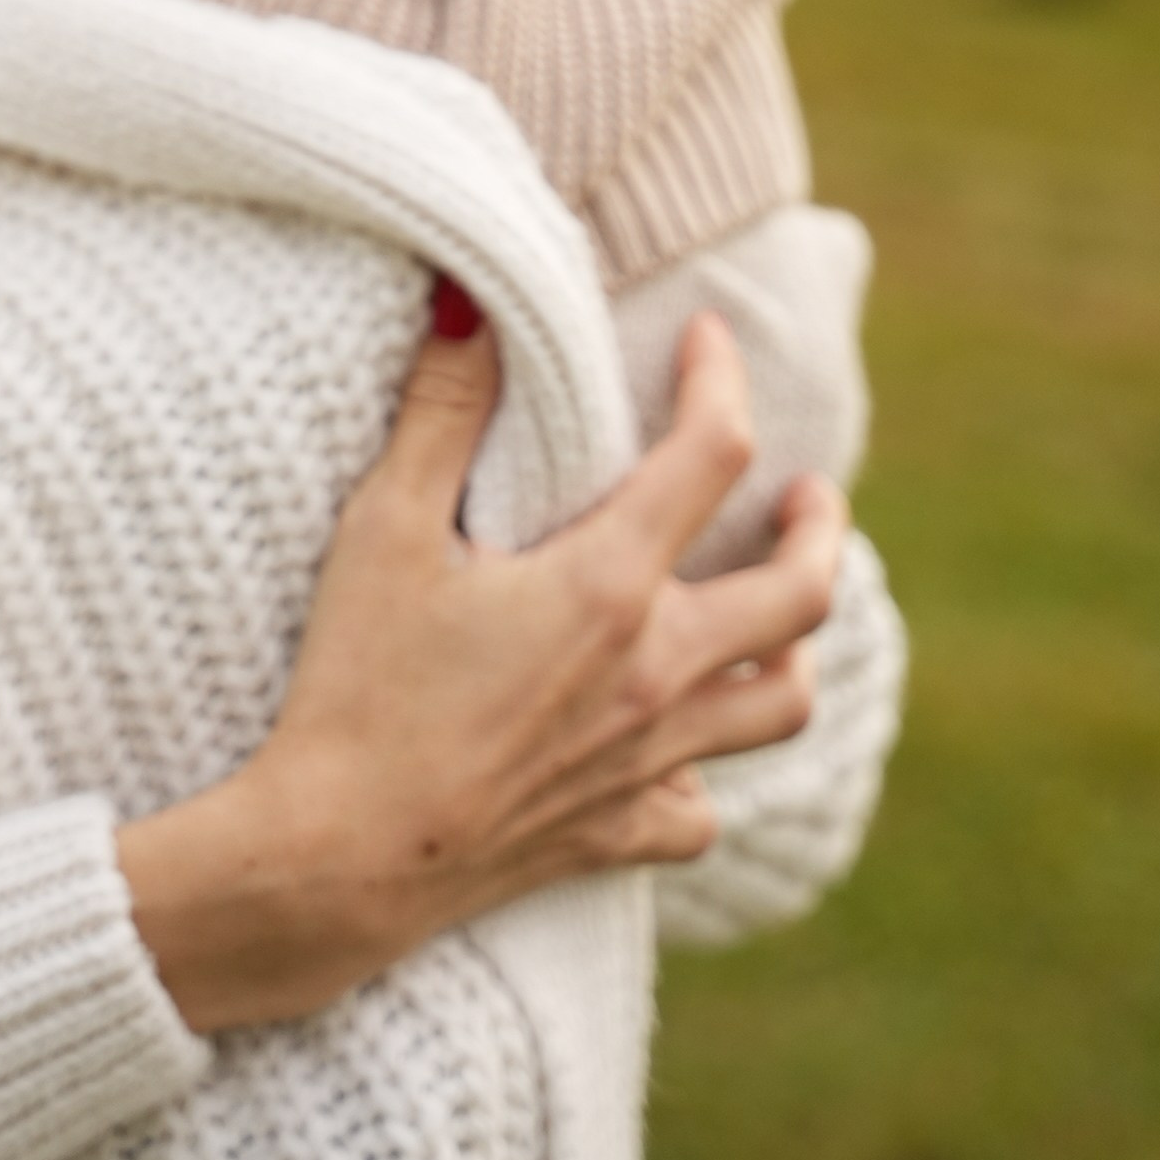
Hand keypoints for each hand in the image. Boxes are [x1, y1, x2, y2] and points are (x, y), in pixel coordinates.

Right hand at [116, 298, 845, 1030]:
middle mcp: (655, 673)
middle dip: (820, 527)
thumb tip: (470, 301)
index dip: (720, 379)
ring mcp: (647, 761)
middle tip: (808, 492)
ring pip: (781, 706)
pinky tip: (679, 747)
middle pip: (801, 594)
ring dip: (797, 645)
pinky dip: (707, 773)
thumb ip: (440, 408)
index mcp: (608, 586)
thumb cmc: (357, 684)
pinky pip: (702, 810)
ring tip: (780, 612)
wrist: (338, 858)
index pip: (711, 454)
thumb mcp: (385, 527)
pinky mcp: (618, 834)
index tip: (706, 335)